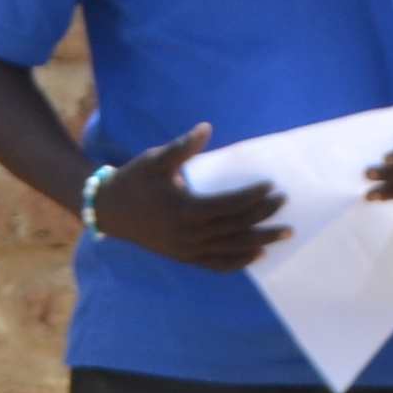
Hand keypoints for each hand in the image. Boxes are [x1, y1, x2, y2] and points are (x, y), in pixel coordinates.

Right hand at [94, 124, 284, 271]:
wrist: (107, 210)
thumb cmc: (133, 180)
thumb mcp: (155, 160)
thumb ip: (182, 147)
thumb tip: (205, 129)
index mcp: (186, 209)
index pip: (231, 205)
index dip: (254, 196)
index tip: (271, 186)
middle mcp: (190, 234)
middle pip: (237, 227)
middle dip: (264, 216)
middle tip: (284, 203)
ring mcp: (188, 250)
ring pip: (233, 248)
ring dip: (261, 241)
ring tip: (284, 235)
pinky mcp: (184, 257)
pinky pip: (217, 264)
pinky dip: (239, 261)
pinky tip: (257, 254)